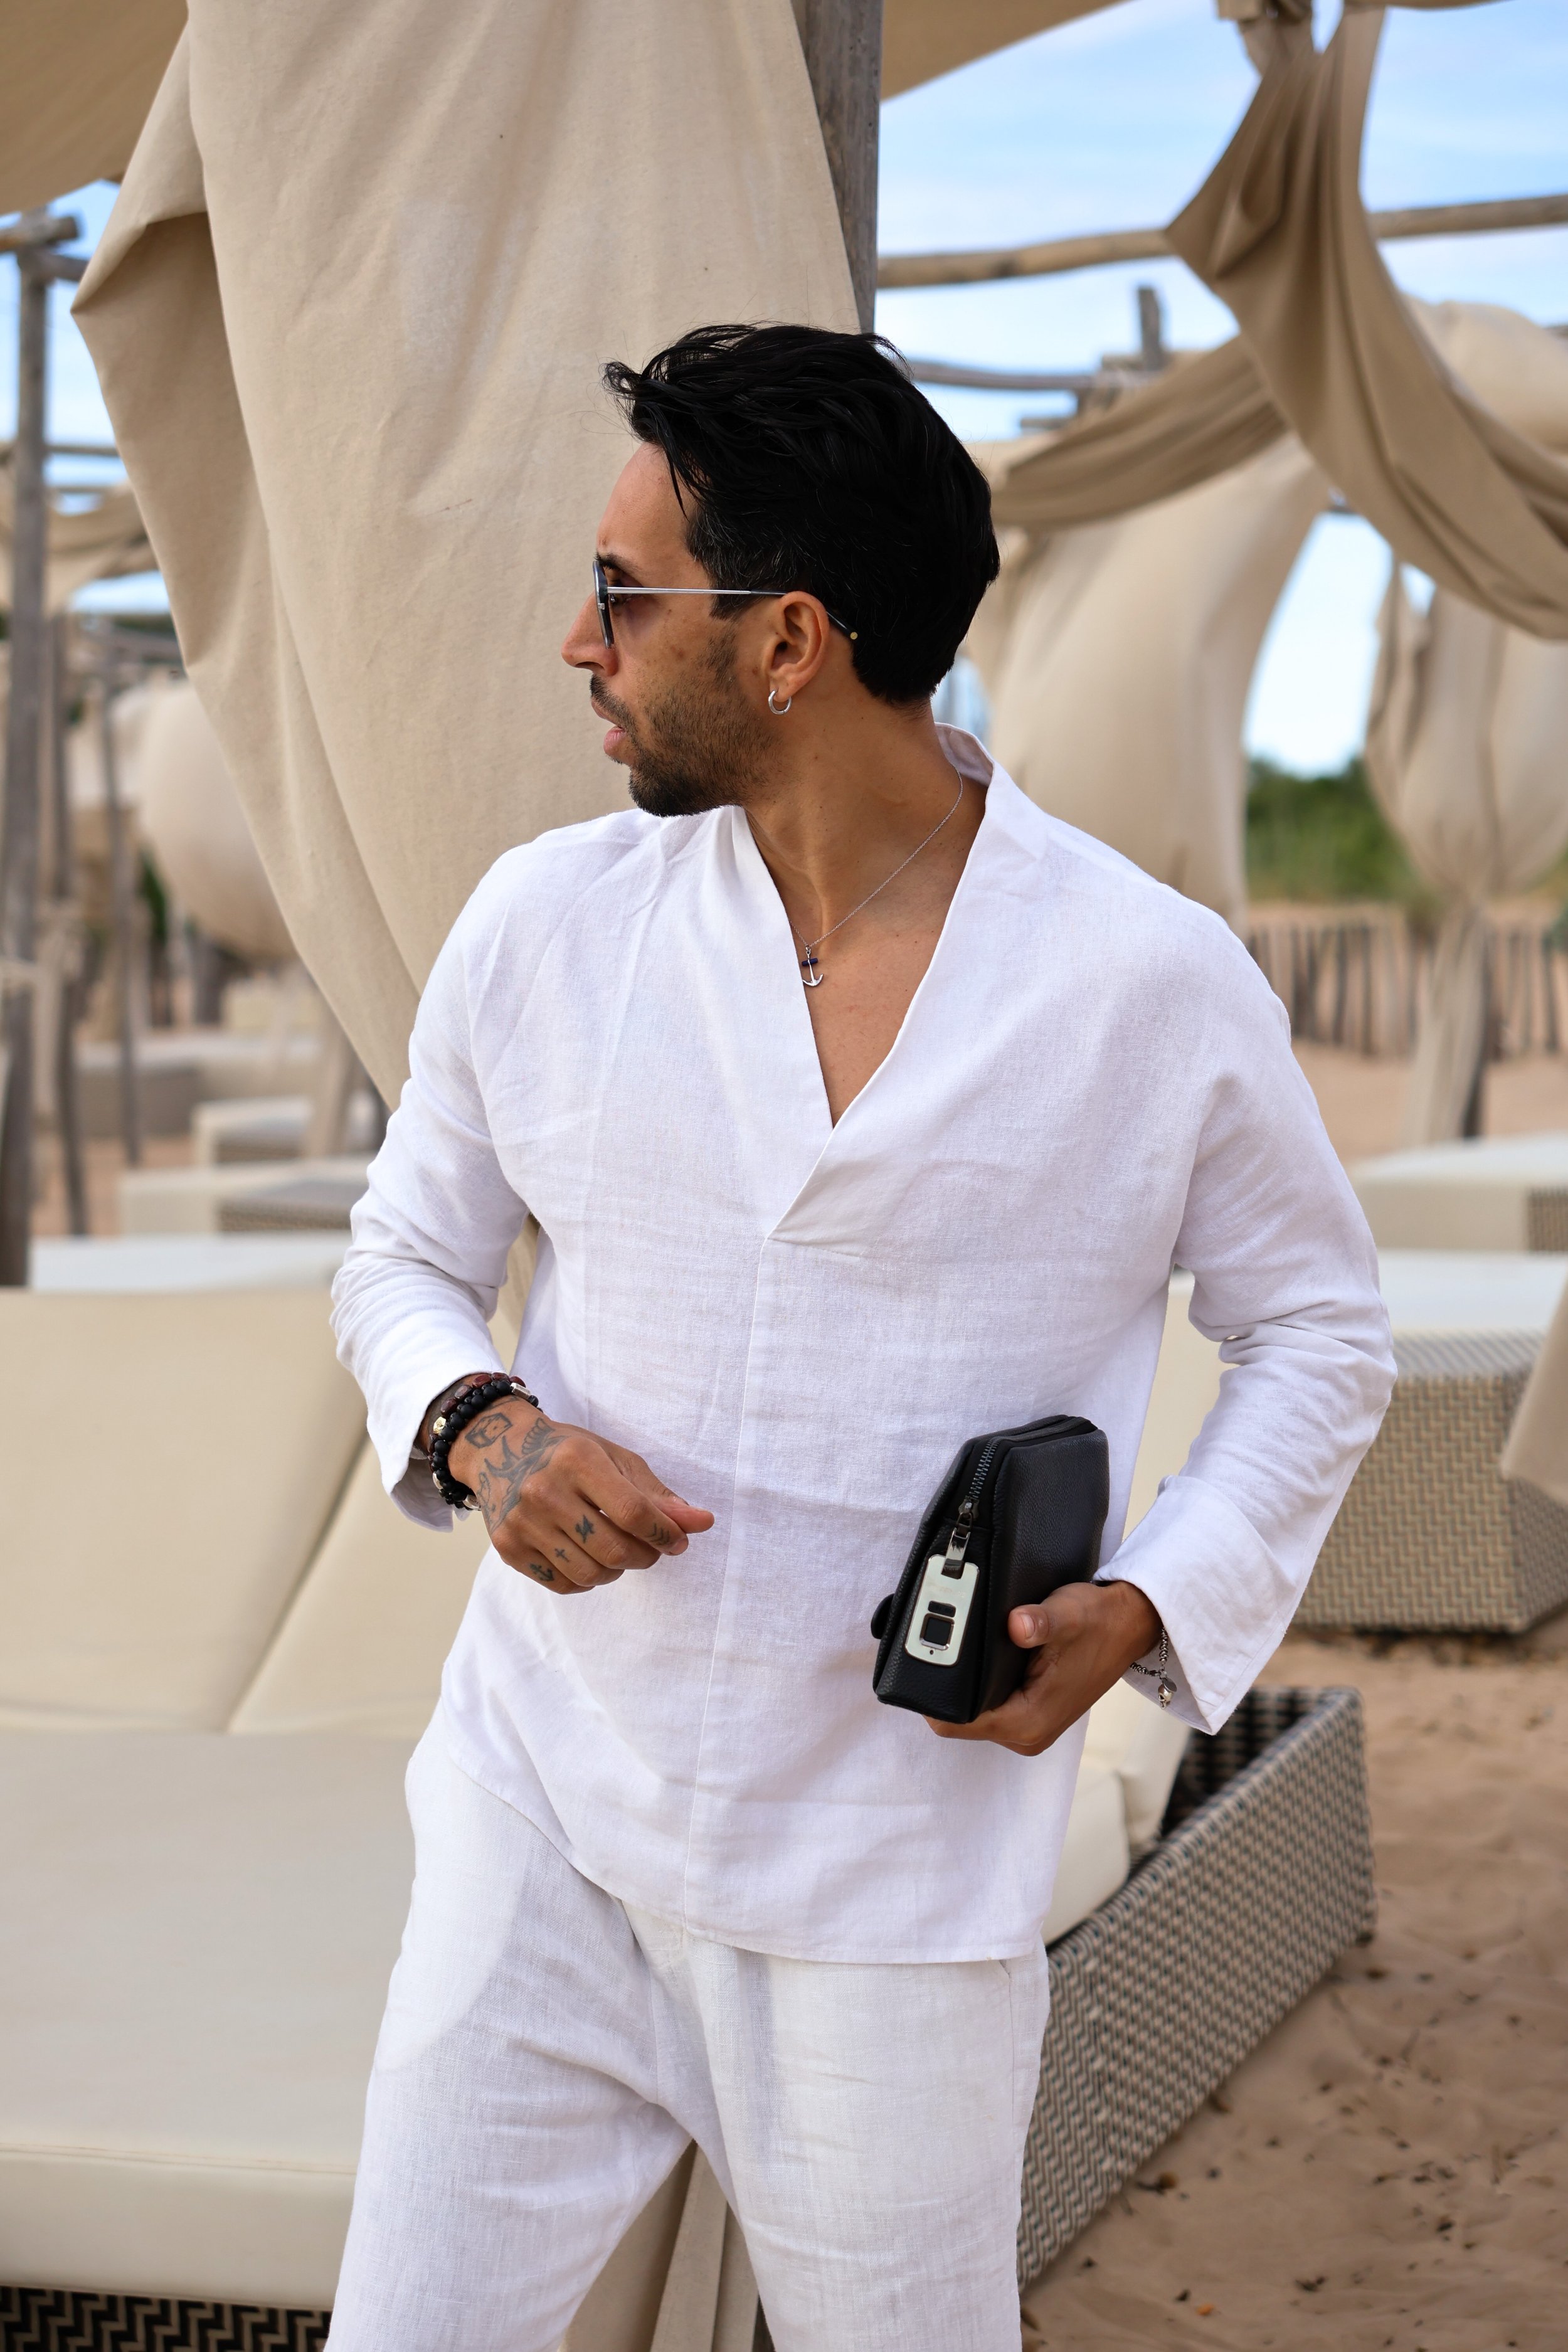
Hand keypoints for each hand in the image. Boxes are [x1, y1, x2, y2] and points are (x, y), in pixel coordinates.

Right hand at [447, 1397, 712, 1595]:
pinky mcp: (508, 1548)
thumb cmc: (567, 1452)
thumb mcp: (614, 1458)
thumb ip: (656, 1495)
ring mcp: (522, 1523)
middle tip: (650, 1548)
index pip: (633, 1512)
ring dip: (617, 1570)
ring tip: (618, 1550)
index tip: (679, 1541)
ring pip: (590, 1574)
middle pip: (614, 1550)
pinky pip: (563, 1584)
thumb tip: (701, 1523)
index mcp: (576, 1461)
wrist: (497, 1450)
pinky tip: (587, 1557)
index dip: (665, 1534)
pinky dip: (586, 1580)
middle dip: (645, 1556)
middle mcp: (544, 1492)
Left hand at [926, 1579, 1160, 1755]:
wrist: (1129, 1627)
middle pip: (959, 1719)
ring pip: (972, 1712)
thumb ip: (1040, 1622)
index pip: (954, 1723)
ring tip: (964, 1646)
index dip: (933, 1695)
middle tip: (942, 1644)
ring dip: (965, 1685)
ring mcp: (1029, 1726)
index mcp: (1028, 1721)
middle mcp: (1026, 1733)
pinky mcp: (1031, 1714)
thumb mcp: (1068, 1614)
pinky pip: (989, 1706)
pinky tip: (984, 1657)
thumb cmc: (1099, 1622)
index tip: (926, 1660)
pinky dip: (982, 1685)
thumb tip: (1016, 1624)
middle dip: (947, 1687)